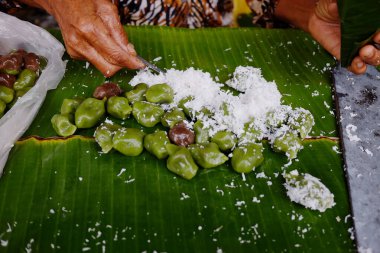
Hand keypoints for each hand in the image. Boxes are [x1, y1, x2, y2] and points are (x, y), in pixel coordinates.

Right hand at [21, 0, 144, 76]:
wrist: (61, 0)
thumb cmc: (85, 0)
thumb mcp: (108, 9)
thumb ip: (119, 32)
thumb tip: (130, 52)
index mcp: (89, 28)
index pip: (115, 54)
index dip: (130, 62)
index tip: (140, 65)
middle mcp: (80, 42)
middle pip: (109, 67)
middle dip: (123, 64)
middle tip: (131, 56)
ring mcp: (75, 49)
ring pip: (102, 67)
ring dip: (114, 62)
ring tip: (115, 46)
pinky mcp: (73, 54)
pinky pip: (95, 62)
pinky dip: (103, 57)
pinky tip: (101, 44)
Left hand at [308, 0, 379, 73]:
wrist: (317, 15)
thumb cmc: (332, 6)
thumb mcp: (337, 4)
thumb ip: (341, 5)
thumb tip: (335, 6)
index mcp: (371, 23)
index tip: (377, 34)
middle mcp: (368, 36)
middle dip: (379, 50)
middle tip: (371, 44)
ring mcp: (358, 47)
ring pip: (373, 57)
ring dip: (372, 57)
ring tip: (363, 53)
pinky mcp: (345, 55)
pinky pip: (355, 66)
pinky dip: (358, 67)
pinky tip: (356, 63)